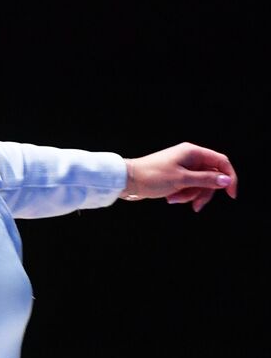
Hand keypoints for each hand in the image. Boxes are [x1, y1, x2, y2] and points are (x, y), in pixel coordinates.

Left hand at [120, 142, 237, 211]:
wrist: (127, 180)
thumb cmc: (152, 176)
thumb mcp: (182, 180)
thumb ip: (206, 180)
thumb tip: (226, 180)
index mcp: (193, 152)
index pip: (221, 162)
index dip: (229, 177)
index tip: (231, 195)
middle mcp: (189, 157)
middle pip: (211, 176)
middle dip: (204, 192)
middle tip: (195, 205)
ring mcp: (182, 167)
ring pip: (199, 184)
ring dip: (190, 195)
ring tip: (173, 200)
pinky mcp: (175, 176)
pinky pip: (188, 186)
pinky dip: (182, 194)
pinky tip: (170, 198)